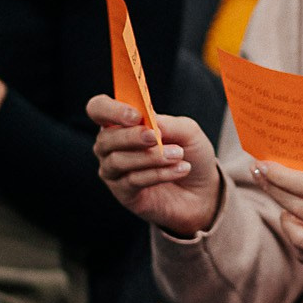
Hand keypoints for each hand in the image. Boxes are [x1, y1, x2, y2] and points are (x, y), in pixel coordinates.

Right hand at [88, 95, 222, 236]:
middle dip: (132, 136)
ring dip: (150, 157)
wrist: (204, 189)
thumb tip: (148, 119)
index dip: (112, 110)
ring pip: (117, 161)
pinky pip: (132, 181)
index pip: (98, 109)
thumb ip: (167, 123)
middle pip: (105, 138)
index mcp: (122, 122)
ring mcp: (114, 171)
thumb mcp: (187, 132)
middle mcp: (111, 146)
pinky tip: (180, 169)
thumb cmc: (190, 153)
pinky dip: (158, 173)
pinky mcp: (124, 193)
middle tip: (156, 136)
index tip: (136, 116)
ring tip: (178, 155)